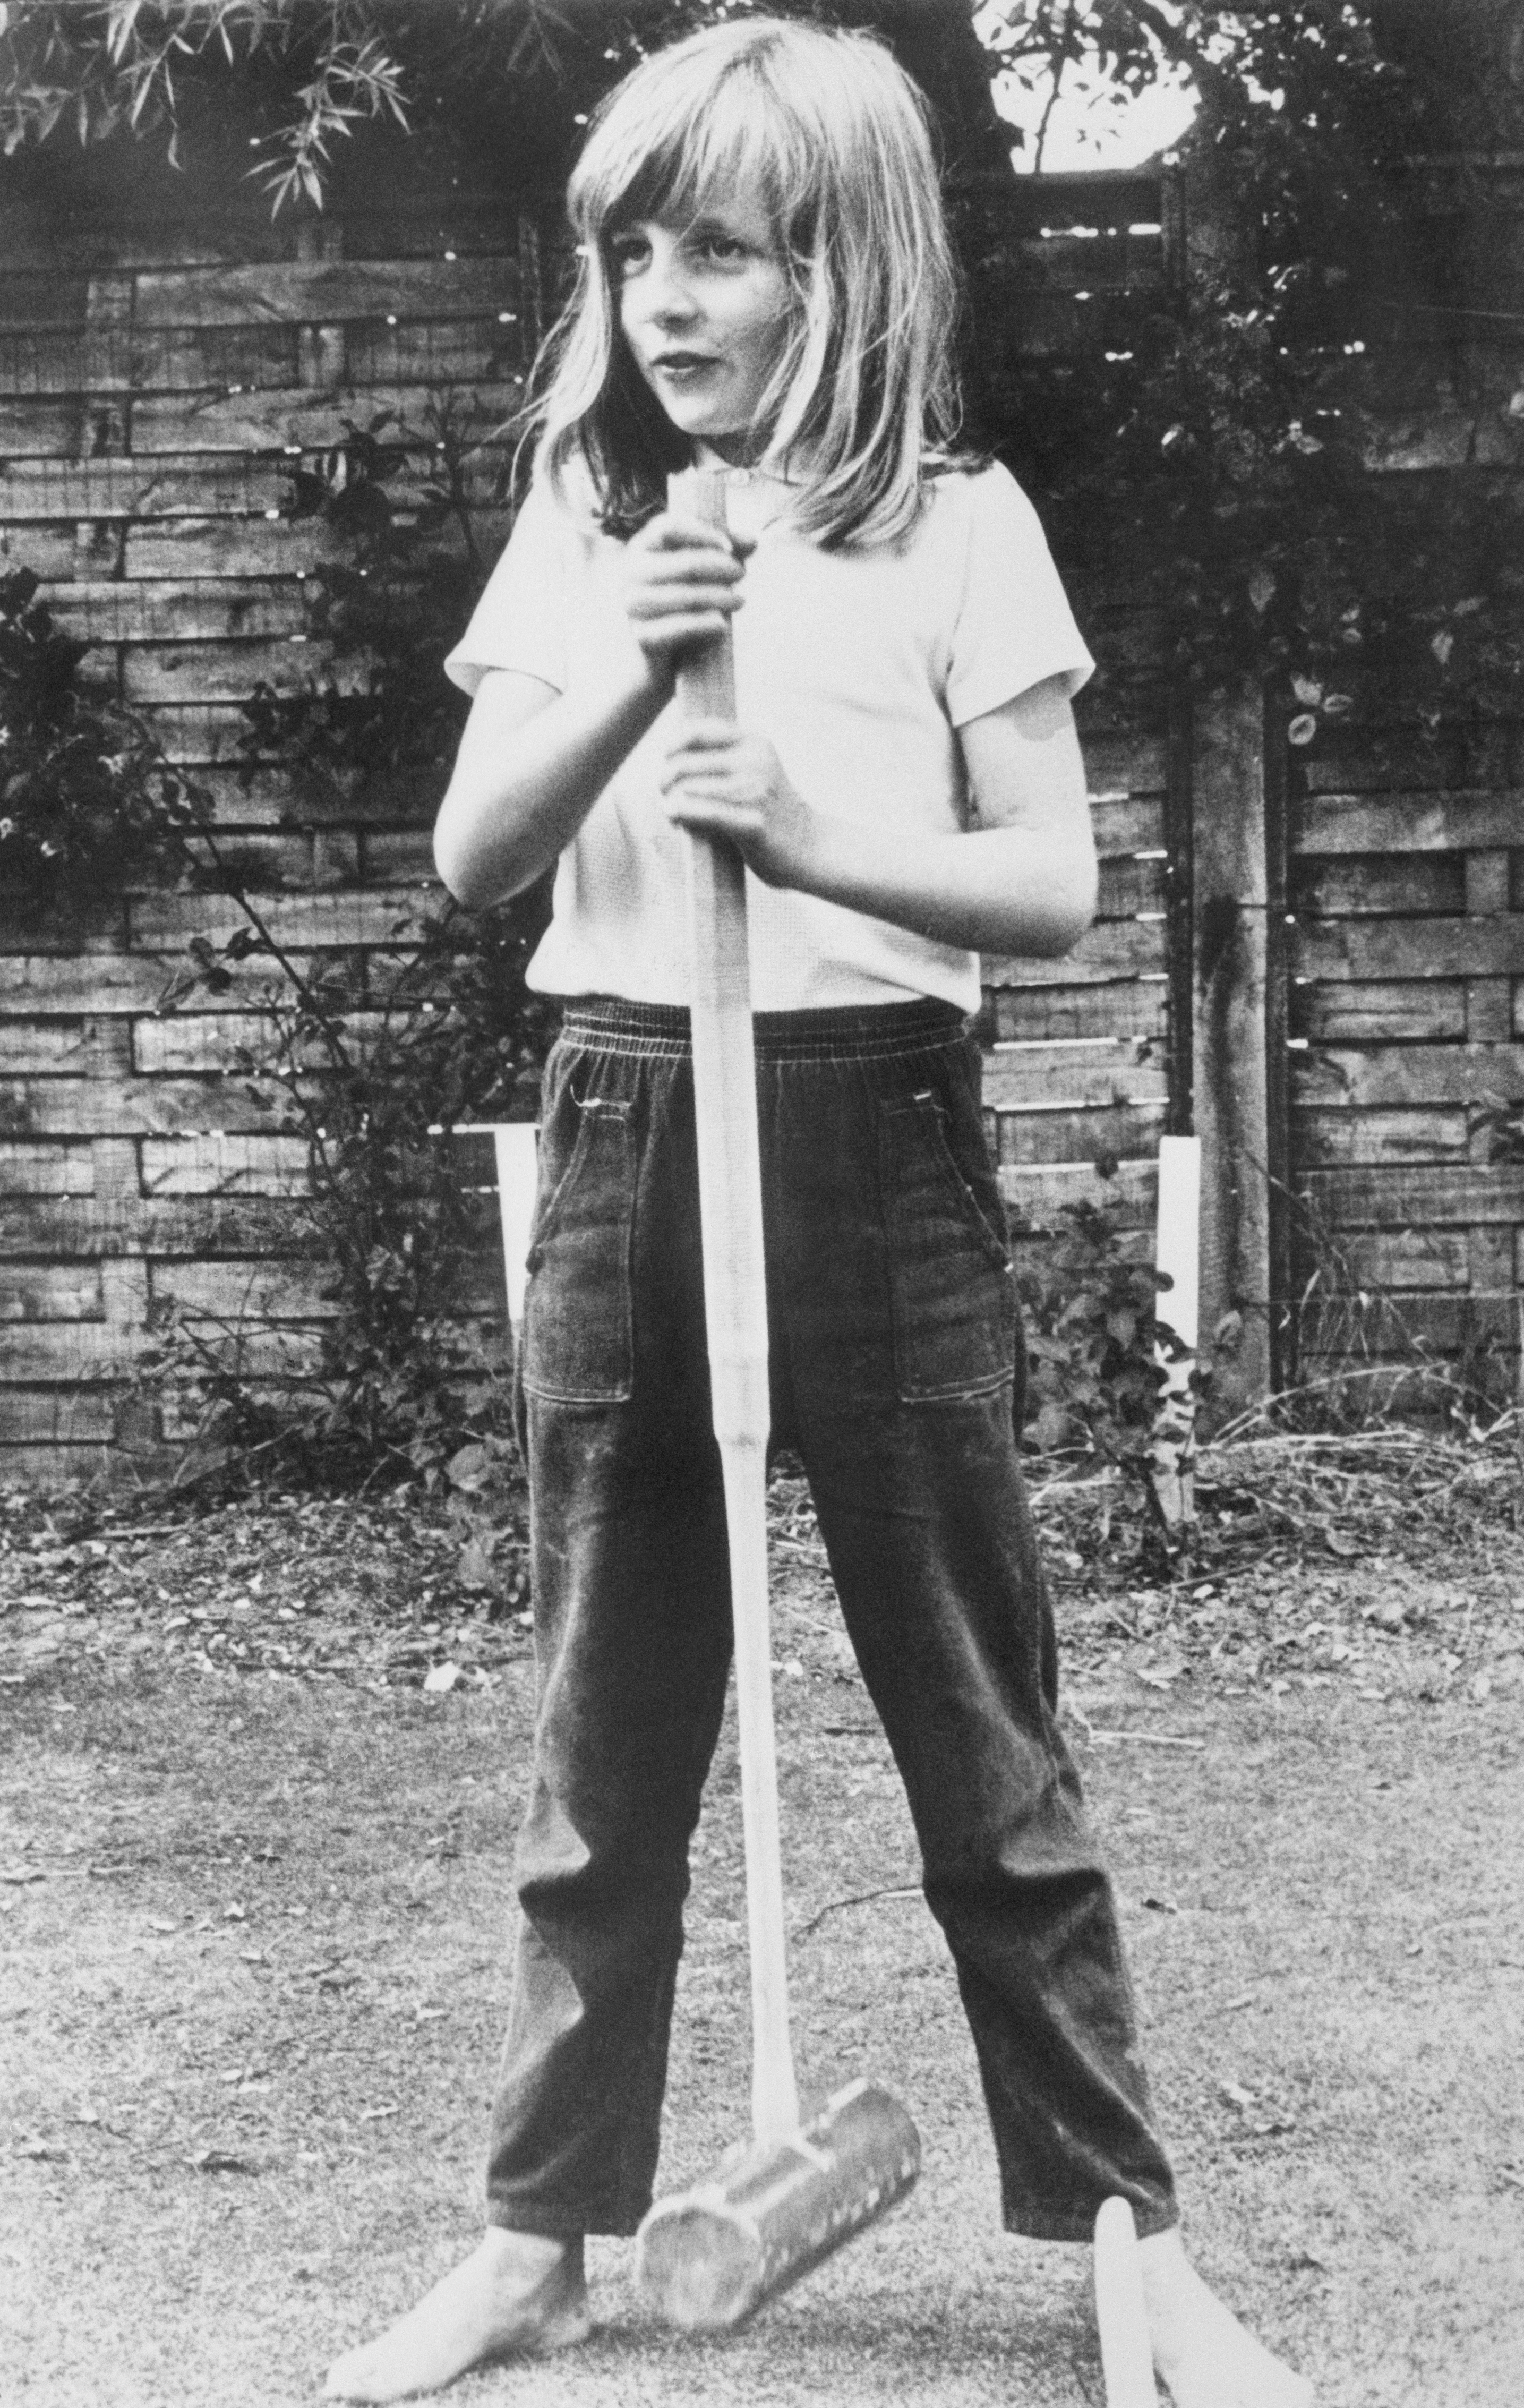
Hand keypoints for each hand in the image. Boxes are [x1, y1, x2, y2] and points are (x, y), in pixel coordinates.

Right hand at [621, 511, 750, 690]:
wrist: (656, 661)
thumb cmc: (680, 608)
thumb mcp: (701, 575)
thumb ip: (724, 553)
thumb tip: (753, 541)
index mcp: (641, 549)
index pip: (668, 527)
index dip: (702, 533)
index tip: (731, 547)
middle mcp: (630, 573)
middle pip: (683, 561)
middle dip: (719, 567)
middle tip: (741, 575)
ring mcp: (631, 606)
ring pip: (686, 595)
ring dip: (719, 597)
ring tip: (740, 601)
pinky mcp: (641, 636)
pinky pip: (681, 627)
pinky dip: (706, 625)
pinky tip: (723, 625)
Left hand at [660, 720, 819, 889]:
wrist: (811, 847)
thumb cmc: (771, 812)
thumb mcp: (754, 771)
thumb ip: (723, 758)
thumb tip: (670, 755)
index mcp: (754, 744)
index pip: (697, 731)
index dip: (671, 746)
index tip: (668, 763)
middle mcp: (754, 762)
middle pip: (683, 765)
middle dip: (665, 782)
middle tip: (666, 796)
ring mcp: (755, 792)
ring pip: (686, 790)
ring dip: (671, 804)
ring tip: (673, 814)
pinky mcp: (752, 824)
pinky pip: (701, 813)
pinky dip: (680, 816)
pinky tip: (676, 820)